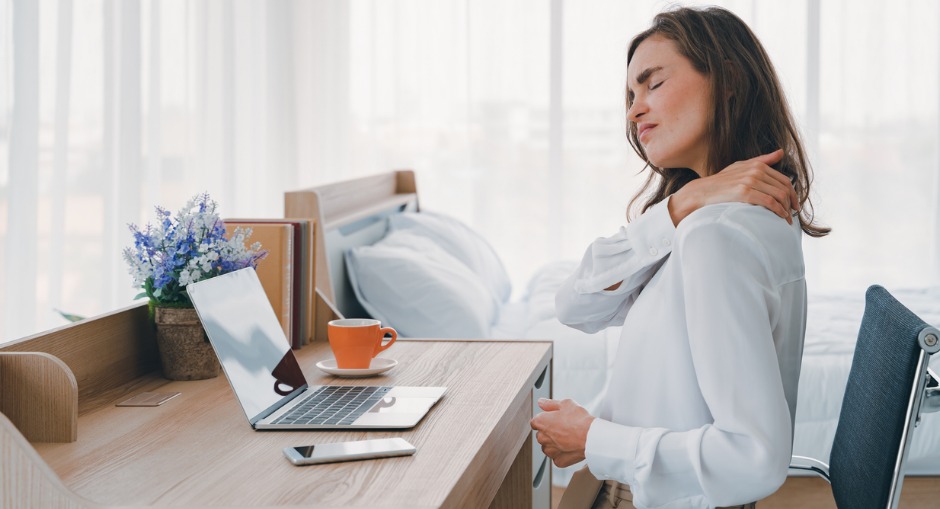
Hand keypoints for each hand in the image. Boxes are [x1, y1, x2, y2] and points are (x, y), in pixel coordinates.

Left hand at [529, 398, 594, 467]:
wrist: (592, 437)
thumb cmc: (580, 420)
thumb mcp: (565, 404)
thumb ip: (550, 404)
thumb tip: (541, 402)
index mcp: (541, 422)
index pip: (535, 422)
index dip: (546, 420)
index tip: (554, 420)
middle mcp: (542, 437)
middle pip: (541, 435)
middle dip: (549, 432)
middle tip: (564, 427)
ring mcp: (550, 450)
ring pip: (548, 447)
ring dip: (554, 444)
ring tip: (568, 438)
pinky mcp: (558, 460)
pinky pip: (557, 457)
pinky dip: (562, 454)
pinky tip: (571, 447)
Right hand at [668, 149, 798, 224]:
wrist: (700, 193)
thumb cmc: (720, 183)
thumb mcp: (740, 167)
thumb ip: (762, 160)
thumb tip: (781, 152)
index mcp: (757, 165)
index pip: (784, 180)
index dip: (793, 194)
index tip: (794, 205)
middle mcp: (755, 171)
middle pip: (784, 188)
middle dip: (791, 203)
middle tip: (792, 214)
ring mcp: (750, 181)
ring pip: (779, 196)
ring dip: (786, 209)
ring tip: (786, 220)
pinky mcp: (745, 192)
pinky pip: (769, 202)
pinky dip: (778, 211)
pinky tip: (779, 218)